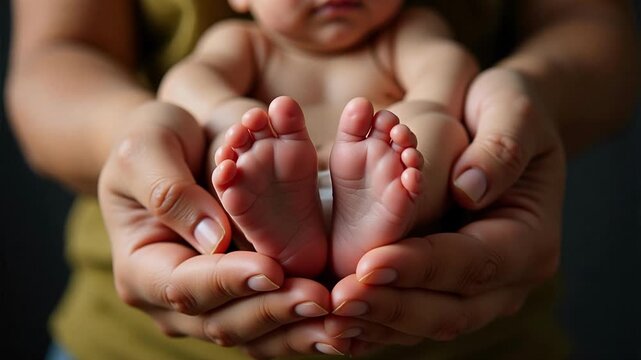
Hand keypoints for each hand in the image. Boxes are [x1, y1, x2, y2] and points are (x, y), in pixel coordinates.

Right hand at [98, 101, 348, 356]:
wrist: (169, 149)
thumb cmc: (151, 140)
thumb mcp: (146, 149)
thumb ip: (170, 192)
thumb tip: (214, 240)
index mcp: (140, 267)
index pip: (185, 285)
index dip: (230, 280)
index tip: (272, 270)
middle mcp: (170, 299)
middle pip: (222, 321)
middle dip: (273, 311)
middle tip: (320, 299)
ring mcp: (205, 304)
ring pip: (251, 334)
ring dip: (295, 330)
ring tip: (339, 321)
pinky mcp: (236, 298)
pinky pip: (268, 324)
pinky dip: (301, 326)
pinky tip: (337, 324)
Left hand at [325, 67, 564, 353]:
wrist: (503, 131)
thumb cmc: (505, 114)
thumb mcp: (513, 110)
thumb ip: (500, 148)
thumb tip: (468, 190)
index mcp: (529, 240)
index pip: (473, 262)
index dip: (421, 266)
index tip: (370, 264)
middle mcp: (507, 279)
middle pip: (450, 309)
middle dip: (391, 306)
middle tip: (338, 299)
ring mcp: (478, 292)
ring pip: (427, 323)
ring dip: (377, 323)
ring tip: (329, 319)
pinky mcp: (449, 291)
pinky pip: (412, 318)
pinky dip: (376, 325)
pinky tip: (338, 326)